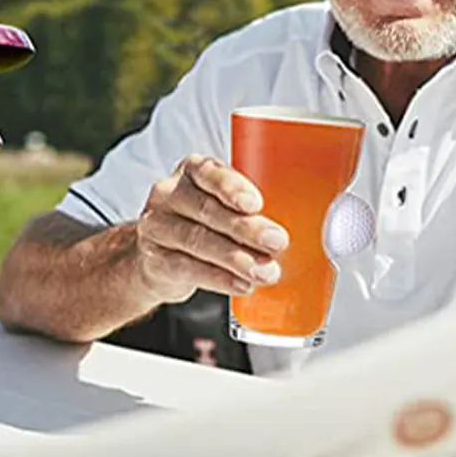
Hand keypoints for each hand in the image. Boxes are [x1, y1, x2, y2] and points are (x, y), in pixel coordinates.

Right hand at [133, 154, 289, 305]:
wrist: (157, 258)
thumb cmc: (202, 224)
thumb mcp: (220, 204)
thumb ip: (249, 207)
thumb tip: (301, 224)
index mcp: (192, 171)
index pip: (208, 172)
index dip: (232, 187)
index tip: (256, 204)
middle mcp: (169, 194)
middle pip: (208, 210)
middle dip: (246, 229)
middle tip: (277, 242)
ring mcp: (156, 226)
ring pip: (198, 241)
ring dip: (237, 259)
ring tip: (266, 271)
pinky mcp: (154, 259)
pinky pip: (188, 268)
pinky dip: (219, 279)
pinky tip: (241, 285)